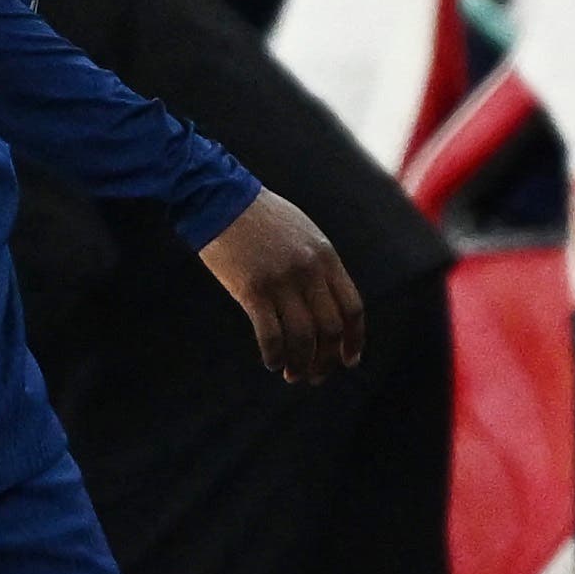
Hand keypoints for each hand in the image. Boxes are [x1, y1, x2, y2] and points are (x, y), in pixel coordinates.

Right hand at [196, 189, 364, 383]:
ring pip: (303, 338)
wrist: (220, 198)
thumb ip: (319, 265)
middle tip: (316, 375)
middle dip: (327, 359)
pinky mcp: (253, 290)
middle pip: (330, 329)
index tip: (349, 360)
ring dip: (301, 364)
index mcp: (326, 257)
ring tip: (293, 375)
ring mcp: (282, 281)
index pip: (352, 308)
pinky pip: (271, 335)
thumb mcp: (303, 234)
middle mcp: (309, 271)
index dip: (354, 340)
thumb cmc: (259, 217)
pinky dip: (275, 356)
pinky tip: (272, 363)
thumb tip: (326, 303)